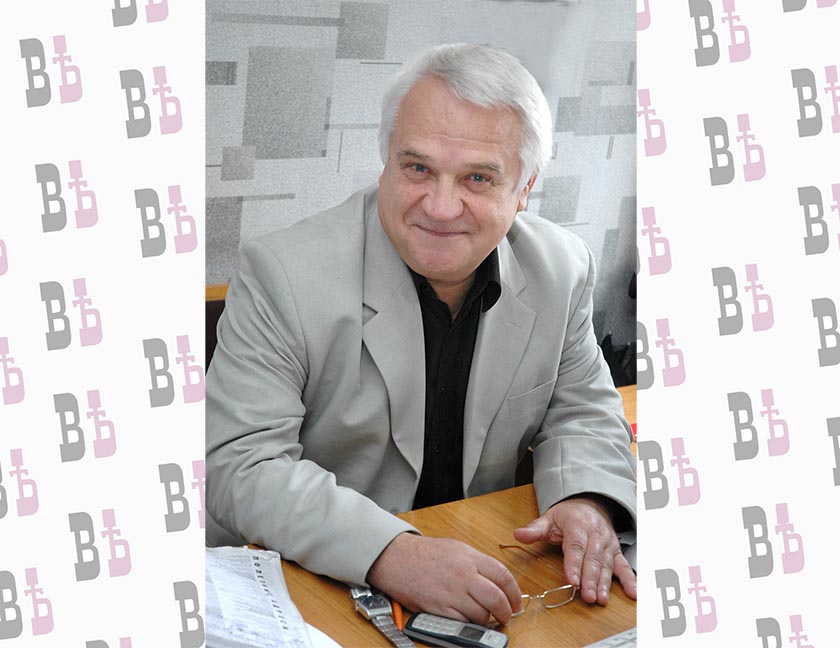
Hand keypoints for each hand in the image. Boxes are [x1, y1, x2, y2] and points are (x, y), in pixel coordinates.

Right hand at [367, 533, 522, 624]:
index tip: (516, 602)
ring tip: (485, 618)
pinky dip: (469, 624)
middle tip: (506, 616)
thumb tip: (495, 580)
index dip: (514, 593)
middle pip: (497, 599)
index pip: (503, 576)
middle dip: (506, 612)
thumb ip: (477, 563)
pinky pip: (463, 623)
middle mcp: (464, 575)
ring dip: (487, 620)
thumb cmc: (424, 553)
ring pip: (482, 614)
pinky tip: (467, 620)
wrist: (396, 558)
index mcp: (470, 558)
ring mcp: (452, 593)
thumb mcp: (456, 548)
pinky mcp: (439, 609)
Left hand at [513, 498, 635, 604]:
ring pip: (607, 565)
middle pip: (593, 559)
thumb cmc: (569, 515)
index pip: (576, 547)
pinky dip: (630, 580)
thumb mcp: (549, 518)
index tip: (572, 581)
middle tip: (588, 596)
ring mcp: (608, 544)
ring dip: (605, 583)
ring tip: (602, 599)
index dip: (574, 565)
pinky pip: (624, 566)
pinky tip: (633, 593)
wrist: (590, 503)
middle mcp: (596, 535)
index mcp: (578, 526)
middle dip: (591, 579)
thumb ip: (535, 529)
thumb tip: (518, 534)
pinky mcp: (616, 552)